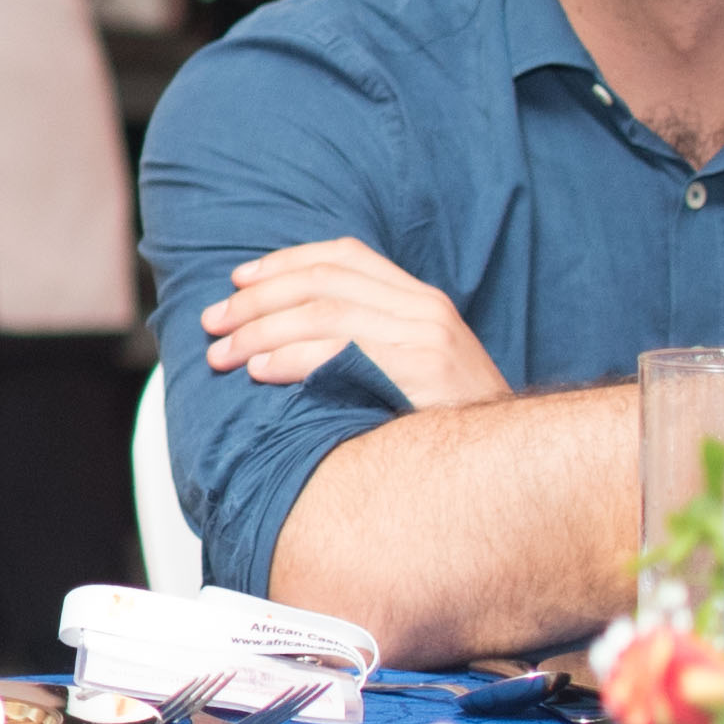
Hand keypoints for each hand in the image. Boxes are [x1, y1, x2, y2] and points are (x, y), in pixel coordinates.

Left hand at [199, 240, 507, 409]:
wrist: (511, 468)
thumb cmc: (448, 429)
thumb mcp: (413, 374)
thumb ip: (368, 345)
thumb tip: (292, 342)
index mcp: (420, 301)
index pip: (345, 256)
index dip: (285, 262)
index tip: (238, 281)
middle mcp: (424, 309)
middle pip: (322, 281)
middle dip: (256, 300)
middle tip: (213, 324)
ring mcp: (425, 338)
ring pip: (322, 312)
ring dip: (259, 331)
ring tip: (223, 354)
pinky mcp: (420, 371)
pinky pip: (340, 351)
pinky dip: (290, 357)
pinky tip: (260, 372)